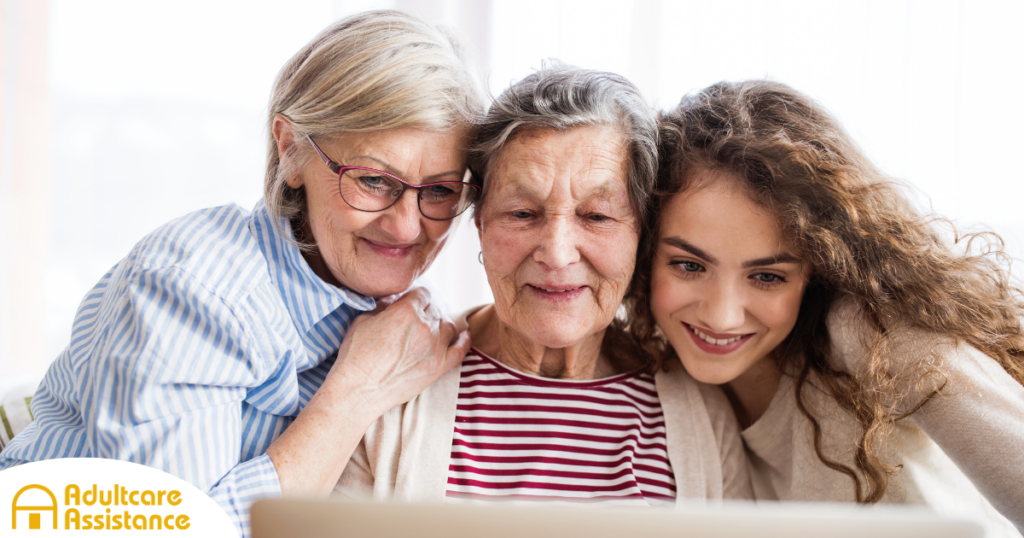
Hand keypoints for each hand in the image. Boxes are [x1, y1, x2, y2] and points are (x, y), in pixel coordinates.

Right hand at [326, 287, 470, 415]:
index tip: (410, 302)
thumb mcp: (363, 320)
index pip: (422, 293)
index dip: (415, 296)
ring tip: (433, 328)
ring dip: (441, 323)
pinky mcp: (439, 367)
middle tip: (417, 318)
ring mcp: (435, 347)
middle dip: (425, 310)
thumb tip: (394, 301)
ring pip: (449, 325)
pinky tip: (464, 335)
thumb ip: (383, 306)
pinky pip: (461, 350)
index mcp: (406, 310)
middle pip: (435, 308)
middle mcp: (425, 326)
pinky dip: (464, 340)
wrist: (359, 390)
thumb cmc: (355, 355)